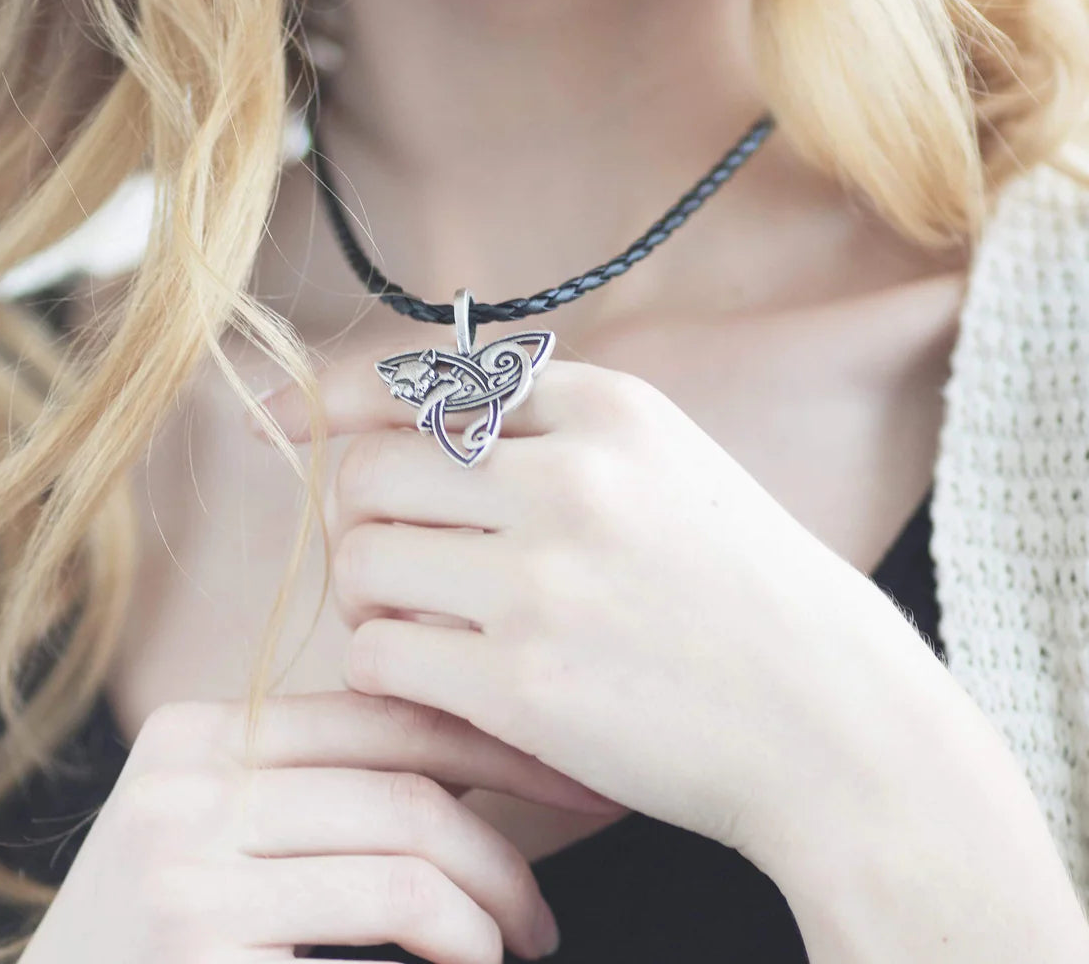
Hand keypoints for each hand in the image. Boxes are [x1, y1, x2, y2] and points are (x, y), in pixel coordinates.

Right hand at [19, 690, 620, 962]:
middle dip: (514, 834)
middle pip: (406, 783)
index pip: (380, 708)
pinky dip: (451, 944)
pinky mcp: (200, 952)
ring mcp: (184, 873)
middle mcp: (184, 785)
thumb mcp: (216, 836)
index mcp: (197, 735)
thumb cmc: (156, 948)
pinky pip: (379, 928)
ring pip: (406, 856)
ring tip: (517, 944)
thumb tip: (479, 750)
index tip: (573, 774)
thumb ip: (314, 787)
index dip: (495, 736)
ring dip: (492, 907)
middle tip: (548, 907)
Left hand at [251, 352, 912, 864]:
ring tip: (426, 619)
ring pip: (359, 560)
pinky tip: (442, 676)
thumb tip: (390, 412)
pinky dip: (389, 664)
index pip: (421, 383)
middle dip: (362, 516)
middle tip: (403, 557)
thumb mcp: (663, 462)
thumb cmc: (736, 588)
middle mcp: (568, 477)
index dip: (331, 401)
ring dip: (371, 594)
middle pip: (367, 472)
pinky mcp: (523, 683)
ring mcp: (543, 579)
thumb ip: (543, 427)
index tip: (272, 421)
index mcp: (605, 409)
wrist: (831, 721)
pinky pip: (379, 653)